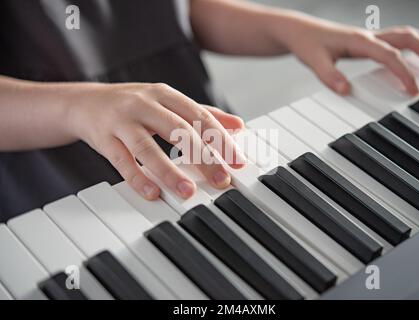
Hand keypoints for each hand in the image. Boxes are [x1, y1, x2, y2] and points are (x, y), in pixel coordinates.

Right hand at [66, 82, 244, 199]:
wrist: (85, 102)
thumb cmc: (133, 105)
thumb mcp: (167, 102)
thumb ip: (202, 113)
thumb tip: (238, 125)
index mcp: (165, 94)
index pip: (199, 116)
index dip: (220, 139)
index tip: (238, 161)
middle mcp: (144, 104)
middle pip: (178, 130)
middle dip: (203, 156)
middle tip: (221, 180)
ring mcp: (122, 121)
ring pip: (148, 147)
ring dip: (169, 171)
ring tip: (187, 191)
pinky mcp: (103, 138)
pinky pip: (121, 160)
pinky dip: (137, 178)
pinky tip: (152, 193)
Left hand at [278, 17, 418, 94]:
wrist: (298, 31)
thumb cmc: (306, 43)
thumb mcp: (313, 61)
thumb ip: (329, 75)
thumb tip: (346, 90)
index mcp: (358, 40)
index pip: (389, 55)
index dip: (403, 72)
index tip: (413, 90)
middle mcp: (367, 36)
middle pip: (407, 37)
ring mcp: (368, 37)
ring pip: (405, 34)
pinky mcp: (366, 41)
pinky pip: (396, 40)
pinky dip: (413, 44)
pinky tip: (418, 52)